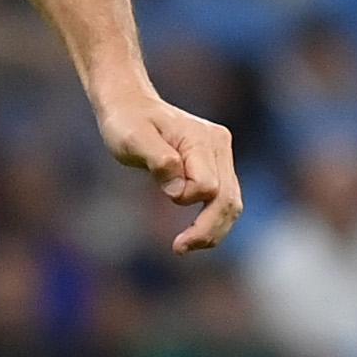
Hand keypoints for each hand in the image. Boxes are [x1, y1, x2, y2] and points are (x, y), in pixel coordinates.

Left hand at [98, 89, 241, 251]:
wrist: (130, 107)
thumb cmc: (126, 122)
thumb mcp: (132, 138)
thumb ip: (157, 159)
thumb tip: (178, 189)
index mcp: (202, 140)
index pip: (208, 186)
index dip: (186, 197)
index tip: (163, 193)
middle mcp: (219, 146)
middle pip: (228, 200)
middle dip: (207, 230)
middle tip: (178, 249)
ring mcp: (221, 156)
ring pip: (230, 204)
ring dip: (212, 231)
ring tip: (184, 247)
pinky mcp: (216, 165)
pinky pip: (223, 200)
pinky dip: (212, 221)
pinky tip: (193, 236)